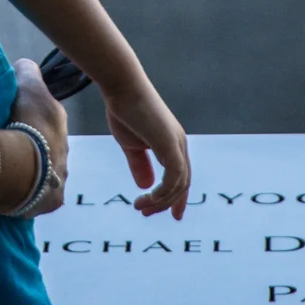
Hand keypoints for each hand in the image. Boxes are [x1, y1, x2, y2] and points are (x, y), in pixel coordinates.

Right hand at [8, 56, 69, 215]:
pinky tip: (11, 190)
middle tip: (7, 144)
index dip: (29, 115)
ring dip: (30, 169)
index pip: (45, 115)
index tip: (12, 117)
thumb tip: (25, 66)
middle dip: (32, 144)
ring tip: (7, 169)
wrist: (18, 169)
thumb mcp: (25, 86)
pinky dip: (27, 192)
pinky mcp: (51, 202)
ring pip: (45, 171)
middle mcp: (65, 150)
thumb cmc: (23, 124)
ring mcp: (60, 178)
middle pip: (47, 144)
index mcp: (59, 122)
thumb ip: (27, 71)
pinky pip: (38, 195)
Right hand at [102, 81, 189, 219]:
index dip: (177, 198)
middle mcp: (180, 145)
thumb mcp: (131, 144)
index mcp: (173, 144)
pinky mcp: (170, 145)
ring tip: (140, 207)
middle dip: (167, 203)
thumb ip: (140, 164)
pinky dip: (163, 192)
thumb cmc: (125, 111)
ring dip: (160, 201)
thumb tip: (146, 186)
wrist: (121, 88)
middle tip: (145, 214)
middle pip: (183, 184)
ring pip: (179, 184)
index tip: (173, 215)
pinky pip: (174, 177)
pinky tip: (147, 196)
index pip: (181, 177)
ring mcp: (177, 144)